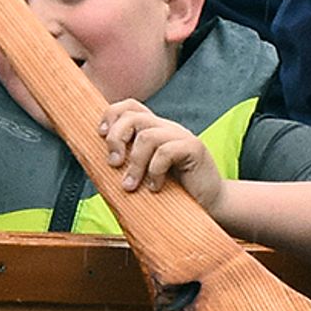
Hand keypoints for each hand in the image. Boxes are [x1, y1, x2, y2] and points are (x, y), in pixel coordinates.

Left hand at [97, 102, 223, 216]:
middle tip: (114, 164)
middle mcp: (167, 128)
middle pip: (133, 117)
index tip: (101, 137)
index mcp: (155, 130)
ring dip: (134, 164)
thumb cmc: (175, 192)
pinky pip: (166, 152)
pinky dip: (154, 171)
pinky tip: (156, 187)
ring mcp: (182, 136)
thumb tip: (100, 161)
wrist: (211, 204)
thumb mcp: (145, 173)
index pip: (129, 106)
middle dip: (116, 139)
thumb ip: (129, 162)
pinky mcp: (194, 149)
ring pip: (147, 136)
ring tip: (131, 186)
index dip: (111, 115)